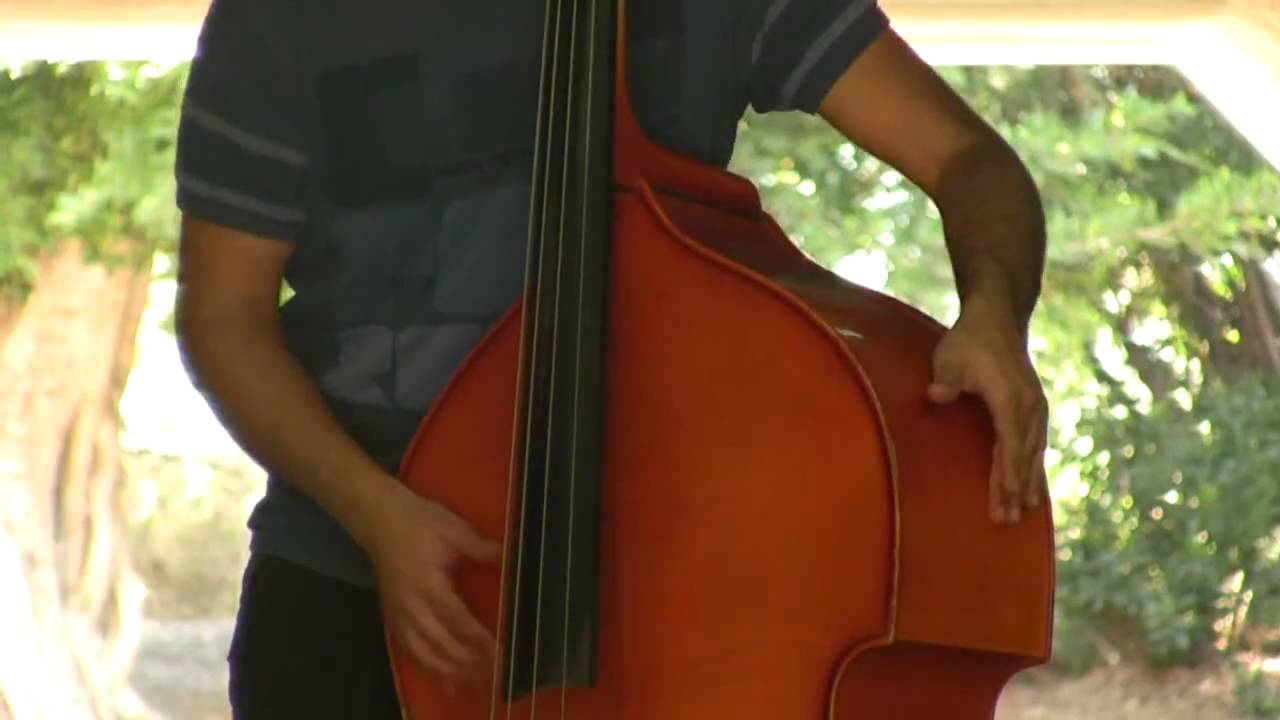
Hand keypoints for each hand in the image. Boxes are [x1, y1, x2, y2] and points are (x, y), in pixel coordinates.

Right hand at [367, 484, 501, 690]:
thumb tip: (510, 557)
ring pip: (422, 653)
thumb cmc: (417, 520)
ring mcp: (399, 613)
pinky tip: (443, 680)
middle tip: (493, 675)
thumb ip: (481, 547)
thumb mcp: (453, 528)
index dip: (478, 639)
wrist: (377, 517)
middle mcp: (411, 605)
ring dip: (447, 671)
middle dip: (466, 663)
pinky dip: (427, 667)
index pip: (457, 619)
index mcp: (427, 583)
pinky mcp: (393, 615)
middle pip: (440, 643)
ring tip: (471, 685)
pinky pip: (409, 649)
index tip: (499, 653)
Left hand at [927, 298, 1047, 523]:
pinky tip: (1034, 488)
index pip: (1009, 443)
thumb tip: (935, 396)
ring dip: (1029, 482)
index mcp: (1010, 398)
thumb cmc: (969, 341)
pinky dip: (1034, 467)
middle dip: (1016, 488)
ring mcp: (1036, 408)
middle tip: (1007, 520)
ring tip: (1024, 513)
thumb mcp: (950, 357)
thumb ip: (945, 380)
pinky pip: (1036, 444)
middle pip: (1023, 455)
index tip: (1007, 498)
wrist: (997, 319)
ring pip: (1033, 452)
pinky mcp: (1035, 408)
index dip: (1008, 473)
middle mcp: (1030, 406)